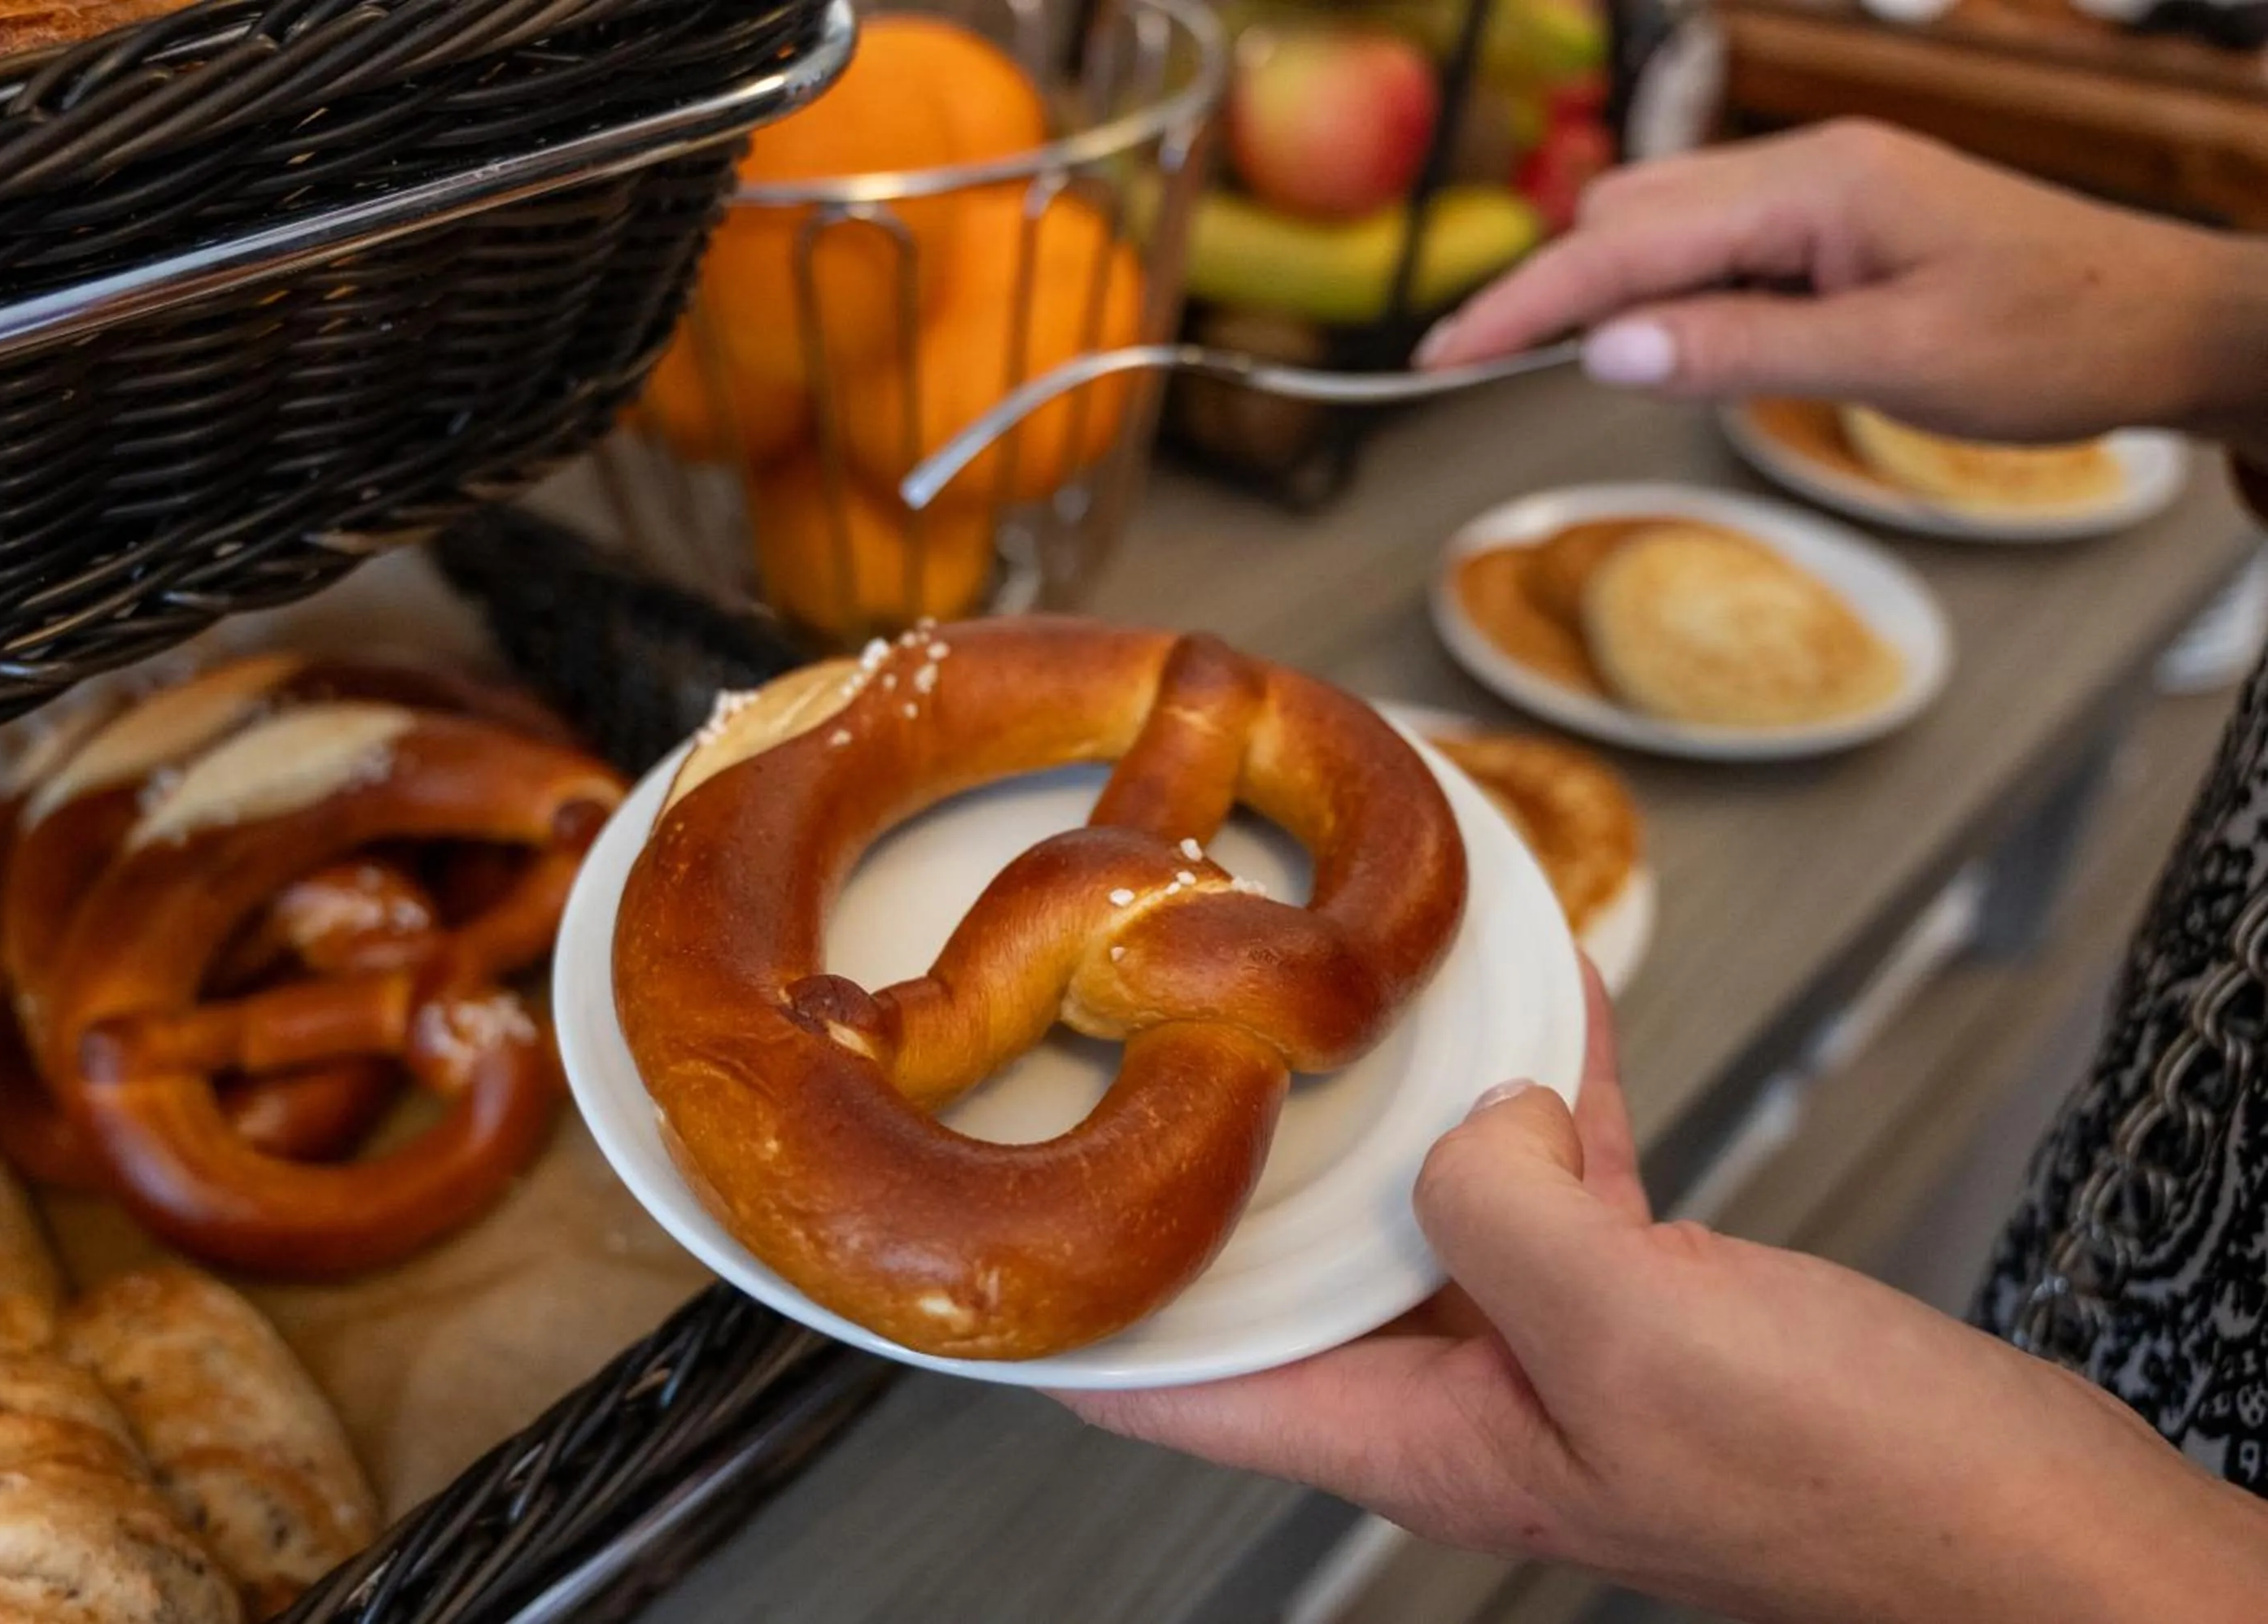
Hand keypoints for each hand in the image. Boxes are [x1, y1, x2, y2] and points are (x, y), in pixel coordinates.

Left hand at [1060, 962, 2267, 1623]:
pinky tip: (1542, 996)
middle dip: (1222, 1160)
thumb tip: (1460, 1118)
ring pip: (1429, 1196)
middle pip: (1288, 1269)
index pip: (1182, 1390)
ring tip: (1339, 976)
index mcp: (1424, 1439)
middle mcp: (1467, 1397)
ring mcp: (1559, 1350)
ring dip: (1391, 1093)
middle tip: (1146, 1038)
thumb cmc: (1865, 1499)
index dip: (1068, 1319)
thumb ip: (1510, 1209)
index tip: (980, 1240)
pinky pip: (1560, 1173)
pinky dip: (1540, 1085)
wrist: (2049, 1546)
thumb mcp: (1646, 1334)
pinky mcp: (1656, 1309)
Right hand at [1418, 120, 2267, 455]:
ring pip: (1663, 226)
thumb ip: (1738, 352)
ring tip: (1597, 377)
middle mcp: (1807, 168)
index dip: (1520, 305)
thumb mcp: (1890, 362)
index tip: (1436, 358)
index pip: (1624, 242)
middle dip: (1548, 294)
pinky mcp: (1834, 221)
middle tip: (1476, 378)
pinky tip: (1683, 351)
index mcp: (1815, 185)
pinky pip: (1717, 248)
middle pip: (1625, 214)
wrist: (2167, 321)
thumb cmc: (2056, 337)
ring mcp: (1821, 190)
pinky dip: (1672, 300)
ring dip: (1614, 299)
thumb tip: (1604, 351)